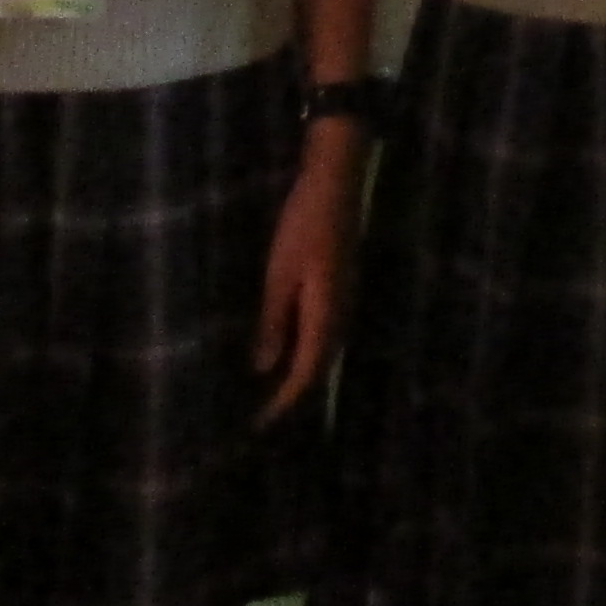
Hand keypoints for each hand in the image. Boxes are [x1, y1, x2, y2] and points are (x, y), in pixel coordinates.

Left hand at [252, 133, 360, 420]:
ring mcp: (344, 299)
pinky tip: (284, 346)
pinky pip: (323, 330)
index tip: (260, 425)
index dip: (285, 402)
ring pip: (323, 349)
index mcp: (327, 313)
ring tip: (268, 388)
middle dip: (292, 393)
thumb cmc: (303, 225)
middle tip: (260, 414)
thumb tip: (262, 369)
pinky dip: (303, 348)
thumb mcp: (279, 274)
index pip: (308, 373)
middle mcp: (342, 313)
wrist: (335, 181)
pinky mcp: (339, 286)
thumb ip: (273, 322)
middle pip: (319, 366)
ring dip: (299, 371)